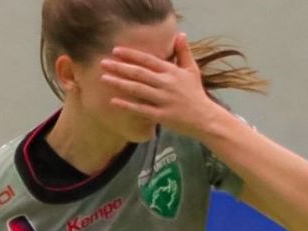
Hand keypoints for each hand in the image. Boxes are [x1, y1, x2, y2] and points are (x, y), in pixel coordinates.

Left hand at [100, 34, 224, 137]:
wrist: (205, 118)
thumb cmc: (195, 93)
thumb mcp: (192, 70)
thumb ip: (184, 52)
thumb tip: (180, 34)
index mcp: (172, 71)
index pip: (148, 60)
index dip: (131, 55)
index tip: (116, 51)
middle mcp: (166, 84)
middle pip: (139, 73)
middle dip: (120, 67)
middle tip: (103, 63)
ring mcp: (163, 100)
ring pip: (138, 89)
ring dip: (119, 83)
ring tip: (103, 78)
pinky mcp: (162, 115)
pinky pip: (141, 109)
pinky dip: (127, 105)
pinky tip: (113, 101)